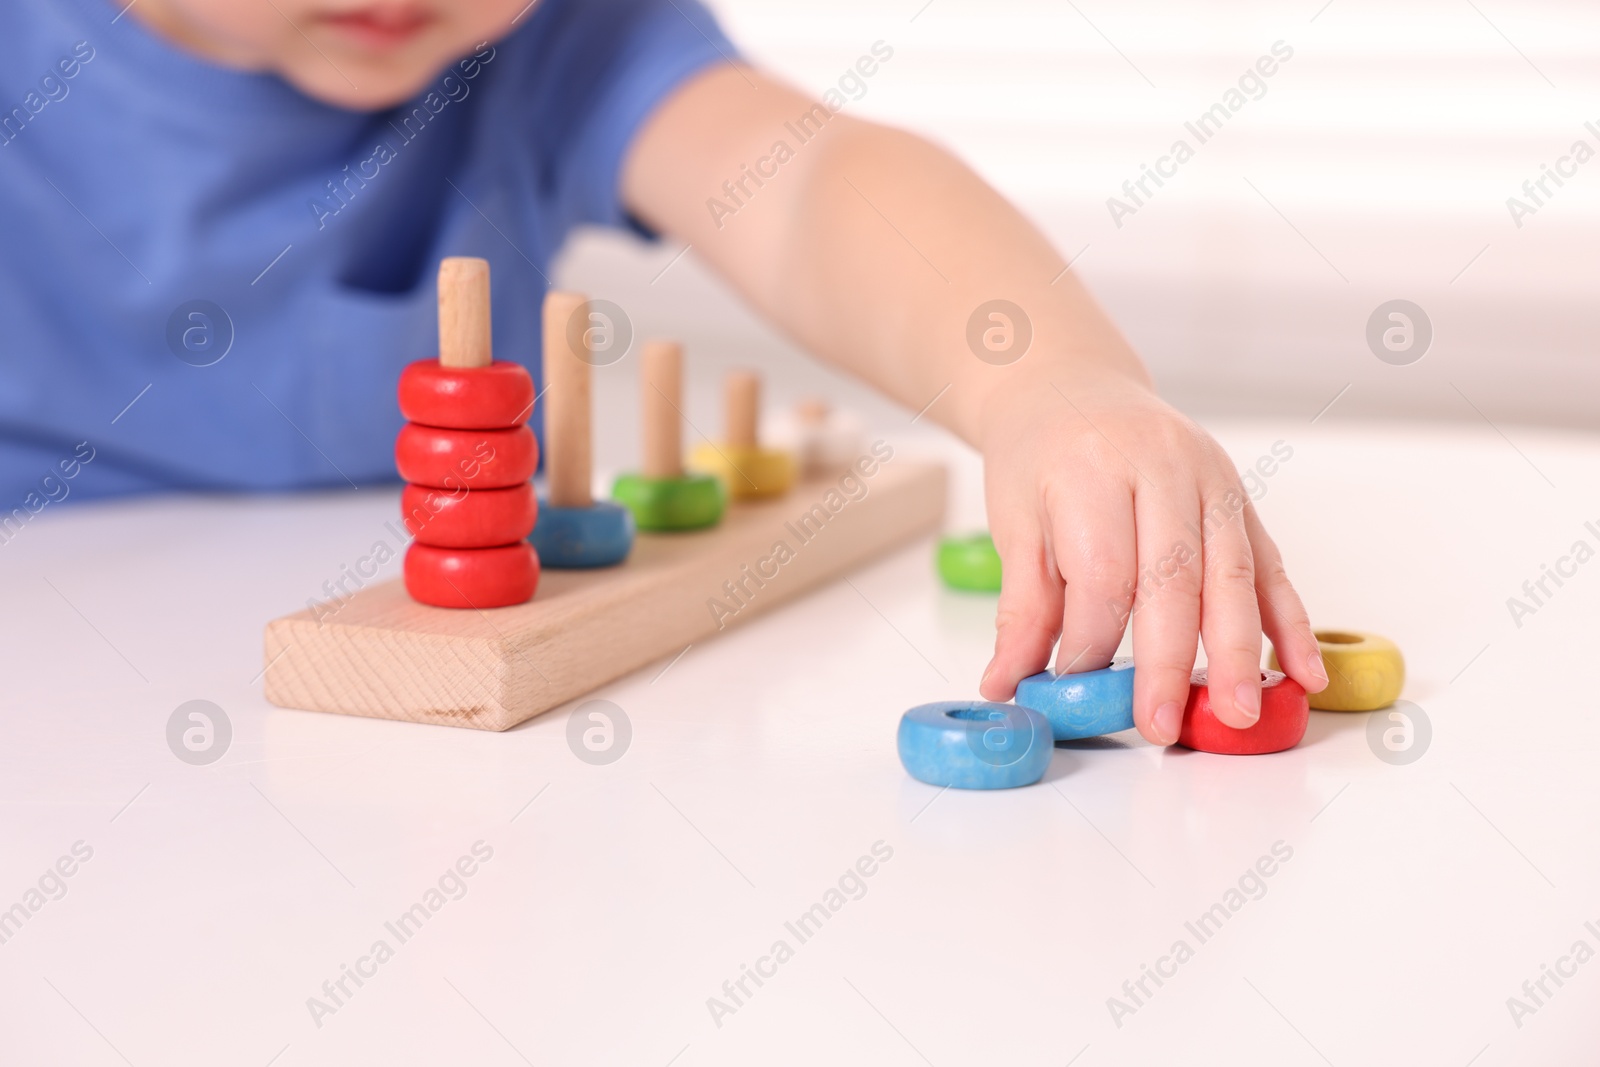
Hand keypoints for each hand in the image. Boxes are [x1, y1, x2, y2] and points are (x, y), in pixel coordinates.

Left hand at [974, 368, 1327, 744]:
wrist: (1071, 385)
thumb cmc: (1038, 457)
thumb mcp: (1015, 521)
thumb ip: (1022, 608)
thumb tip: (1005, 683)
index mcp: (1095, 469)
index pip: (1104, 572)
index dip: (1091, 641)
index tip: (1076, 693)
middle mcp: (1163, 467)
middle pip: (1174, 576)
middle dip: (1170, 660)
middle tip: (1162, 725)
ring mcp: (1211, 478)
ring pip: (1231, 573)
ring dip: (1240, 651)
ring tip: (1239, 714)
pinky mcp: (1239, 496)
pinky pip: (1268, 564)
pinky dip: (1288, 621)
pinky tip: (1304, 672)